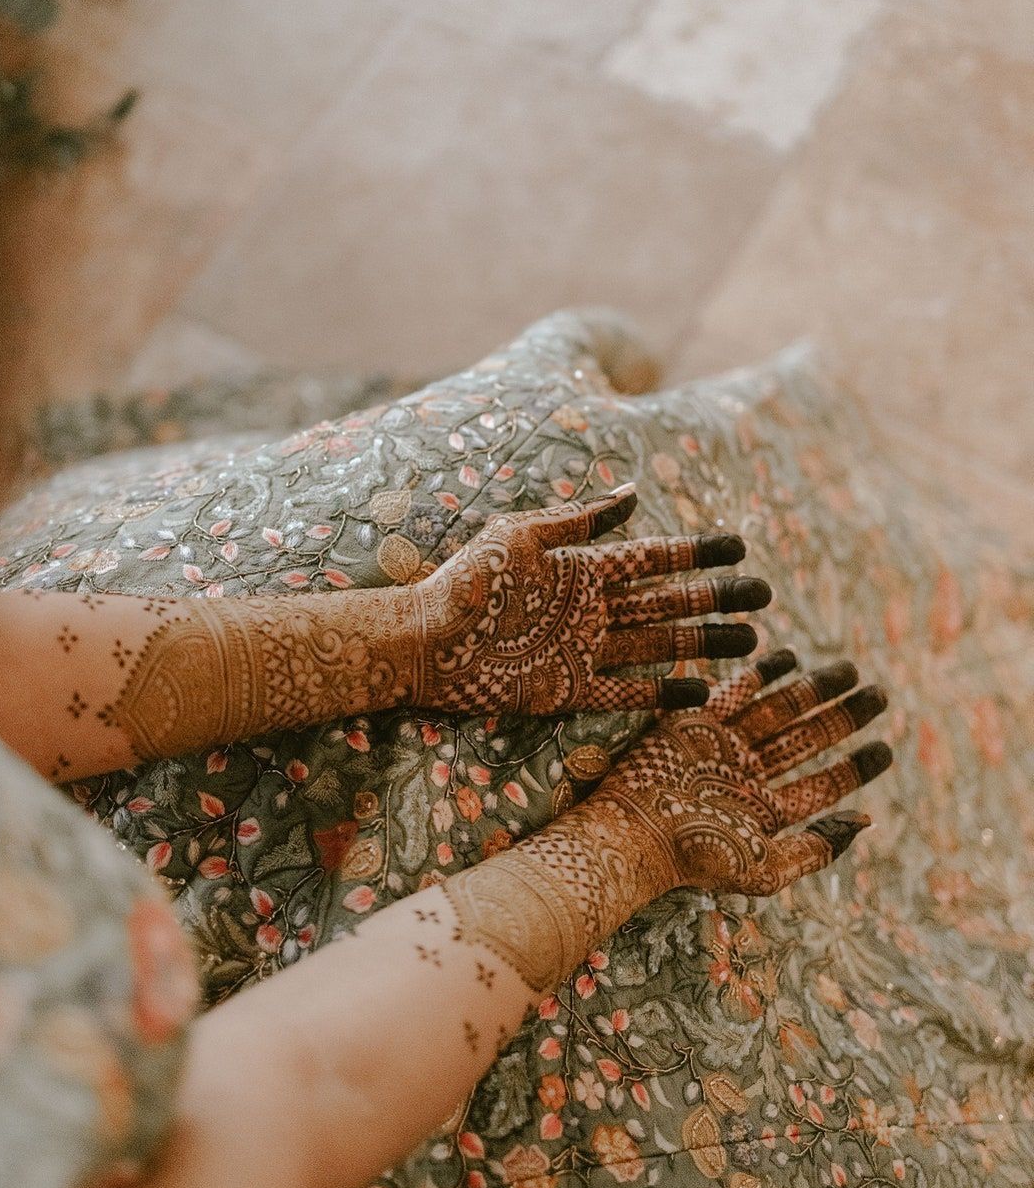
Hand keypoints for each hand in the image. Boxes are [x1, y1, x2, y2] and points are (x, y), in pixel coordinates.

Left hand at [409, 487, 769, 715]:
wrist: (423, 641)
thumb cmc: (466, 582)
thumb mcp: (520, 536)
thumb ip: (579, 520)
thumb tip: (634, 493)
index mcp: (581, 569)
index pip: (652, 558)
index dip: (695, 552)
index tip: (738, 546)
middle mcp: (590, 610)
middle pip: (667, 603)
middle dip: (716, 598)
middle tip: (763, 596)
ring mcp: (583, 651)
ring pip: (658, 646)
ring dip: (703, 644)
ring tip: (751, 641)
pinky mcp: (567, 691)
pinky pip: (624, 693)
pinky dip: (661, 694)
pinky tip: (699, 692)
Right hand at [594, 648, 891, 898]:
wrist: (637, 832)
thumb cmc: (699, 857)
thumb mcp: (767, 867)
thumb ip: (817, 847)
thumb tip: (866, 821)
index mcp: (765, 812)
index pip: (822, 786)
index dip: (855, 767)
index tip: (886, 748)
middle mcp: (748, 775)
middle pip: (807, 739)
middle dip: (843, 716)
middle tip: (879, 695)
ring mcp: (723, 746)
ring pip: (779, 711)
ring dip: (814, 690)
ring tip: (850, 671)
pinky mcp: (695, 722)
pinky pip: (734, 691)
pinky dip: (761, 674)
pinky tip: (789, 658)